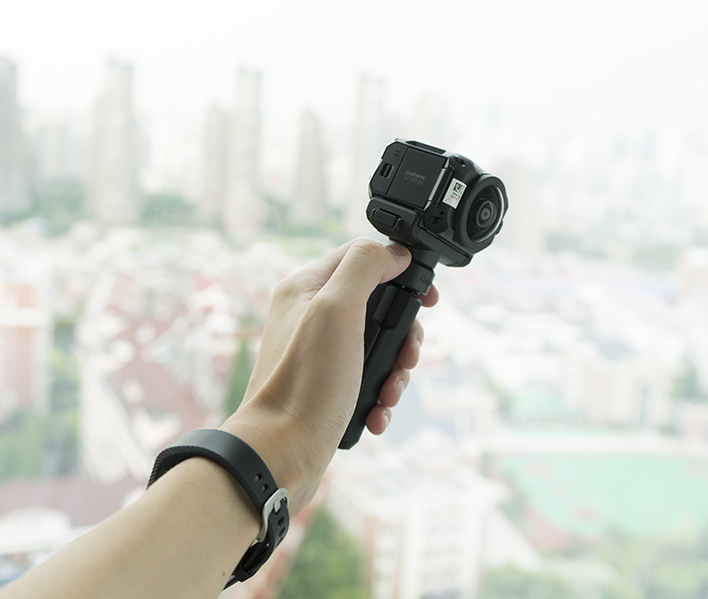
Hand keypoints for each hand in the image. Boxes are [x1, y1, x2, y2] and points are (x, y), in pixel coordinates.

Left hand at [221, 238, 437, 512]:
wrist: (281, 454)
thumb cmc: (305, 383)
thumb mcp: (337, 309)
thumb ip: (365, 267)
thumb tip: (394, 253)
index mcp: (306, 288)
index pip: (362, 256)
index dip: (400, 270)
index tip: (426, 299)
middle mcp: (309, 316)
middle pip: (377, 305)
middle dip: (403, 334)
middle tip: (408, 357)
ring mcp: (318, 353)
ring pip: (377, 346)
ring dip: (395, 371)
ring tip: (389, 392)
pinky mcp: (326, 387)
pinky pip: (367, 380)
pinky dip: (380, 396)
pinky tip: (377, 412)